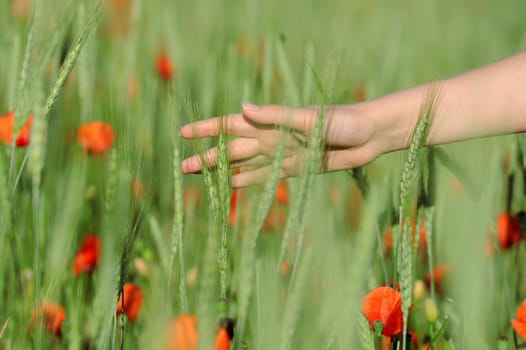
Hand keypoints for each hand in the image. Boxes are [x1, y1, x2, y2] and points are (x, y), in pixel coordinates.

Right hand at [180, 102, 380, 186]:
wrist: (370, 135)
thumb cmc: (343, 120)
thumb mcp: (310, 118)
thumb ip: (277, 115)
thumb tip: (243, 107)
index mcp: (272, 122)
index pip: (231, 124)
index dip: (207, 129)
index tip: (183, 134)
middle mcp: (272, 137)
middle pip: (232, 148)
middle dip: (208, 156)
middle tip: (184, 168)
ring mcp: (282, 154)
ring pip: (244, 163)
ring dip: (223, 169)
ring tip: (202, 177)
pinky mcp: (295, 169)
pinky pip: (265, 176)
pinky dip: (247, 180)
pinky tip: (232, 185)